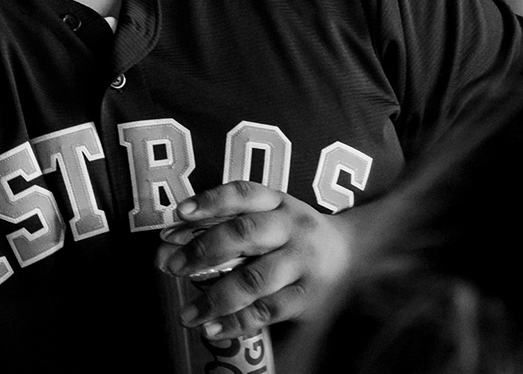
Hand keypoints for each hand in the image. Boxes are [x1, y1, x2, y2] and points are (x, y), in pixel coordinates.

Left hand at [156, 182, 355, 339]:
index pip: (241, 194)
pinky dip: (238, 322)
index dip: (210, 201)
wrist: (353, 253)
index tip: (180, 213)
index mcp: (276, 202)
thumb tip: (169, 242)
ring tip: (188, 313)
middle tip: (172, 267)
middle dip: (204, 250)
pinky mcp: (308, 296)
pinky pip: (269, 310)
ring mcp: (301, 262)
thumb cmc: (290, 232)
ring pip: (255, 279)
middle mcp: (290, 227)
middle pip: (245, 233)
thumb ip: (224, 223)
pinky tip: (214, 328)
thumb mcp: (268, 214)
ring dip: (216, 297)